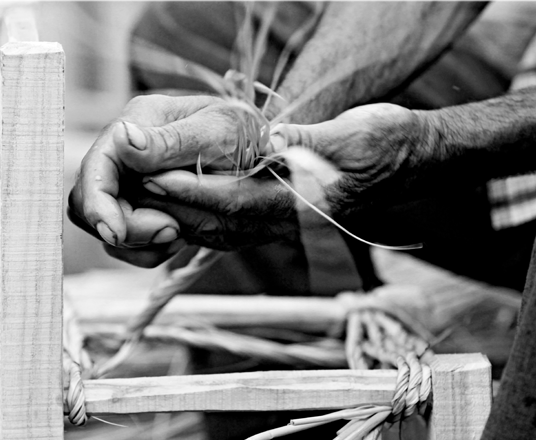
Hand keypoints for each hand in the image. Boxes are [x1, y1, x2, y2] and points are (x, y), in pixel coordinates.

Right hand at [68, 94, 261, 266]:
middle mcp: (127, 153)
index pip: (96, 167)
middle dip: (125, 226)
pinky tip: (176, 239)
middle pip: (93, 202)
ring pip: (107, 225)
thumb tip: (122, 138)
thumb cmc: (243, 134)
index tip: (116, 233)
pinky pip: (127, 240)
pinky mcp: (141, 206)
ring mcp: (131, 181)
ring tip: (178, 234)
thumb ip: (169, 140)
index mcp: (138, 123)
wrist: (261, 152)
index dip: (97, 204)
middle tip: (171, 230)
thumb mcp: (216, 131)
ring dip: (138, 241)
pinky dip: (147, 249)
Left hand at [137, 103, 436, 243]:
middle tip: (130, 187)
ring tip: (142, 196)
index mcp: (300, 201)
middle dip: (170, 206)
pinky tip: (180, 204)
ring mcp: (280, 222)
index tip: (153, 177)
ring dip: (179, 214)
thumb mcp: (352, 133)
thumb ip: (310, 140)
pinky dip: (200, 216)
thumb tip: (275, 138)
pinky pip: (231, 226)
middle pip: (216, 220)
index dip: (190, 190)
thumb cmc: (382, 145)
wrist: (405, 162)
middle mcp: (286, 219)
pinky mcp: (278, 216)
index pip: (233, 199)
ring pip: (219, 227)